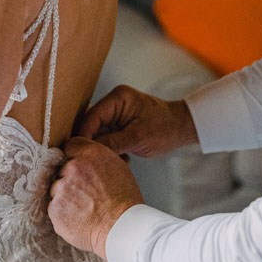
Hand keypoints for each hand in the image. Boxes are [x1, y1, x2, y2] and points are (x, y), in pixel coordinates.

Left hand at [47, 137, 143, 258]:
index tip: (78, 168)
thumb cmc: (124, 200)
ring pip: (57, 190)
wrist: (121, 227)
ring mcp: (62, 188)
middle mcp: (73, 167)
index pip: (71, 145)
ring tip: (84, 209)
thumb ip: (98, 159)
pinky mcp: (55, 209)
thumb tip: (89, 160)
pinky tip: (79, 218)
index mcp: (91, 154)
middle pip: (62, 170)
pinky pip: (54, 208)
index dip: (74, 157)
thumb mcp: (118, 168)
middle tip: (86, 194)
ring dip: (66, 197)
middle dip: (71, 180)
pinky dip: (63, 214)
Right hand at [77, 84, 197, 156]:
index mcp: (118, 98)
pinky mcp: (118, 127)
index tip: (80, 155)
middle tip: (98, 163)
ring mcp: (115, 116)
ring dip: (105, 151)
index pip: (91, 118)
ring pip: (98, 136)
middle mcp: (113, 104)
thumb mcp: (138, 137)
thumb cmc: (165, 128)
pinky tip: (124, 160)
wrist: (182, 127)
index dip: (84, 136)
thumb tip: (89, 153)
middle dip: (95, 146)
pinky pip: (107, 140)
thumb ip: (113, 143)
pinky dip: (112, 152)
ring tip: (118, 161)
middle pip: (92, 127)